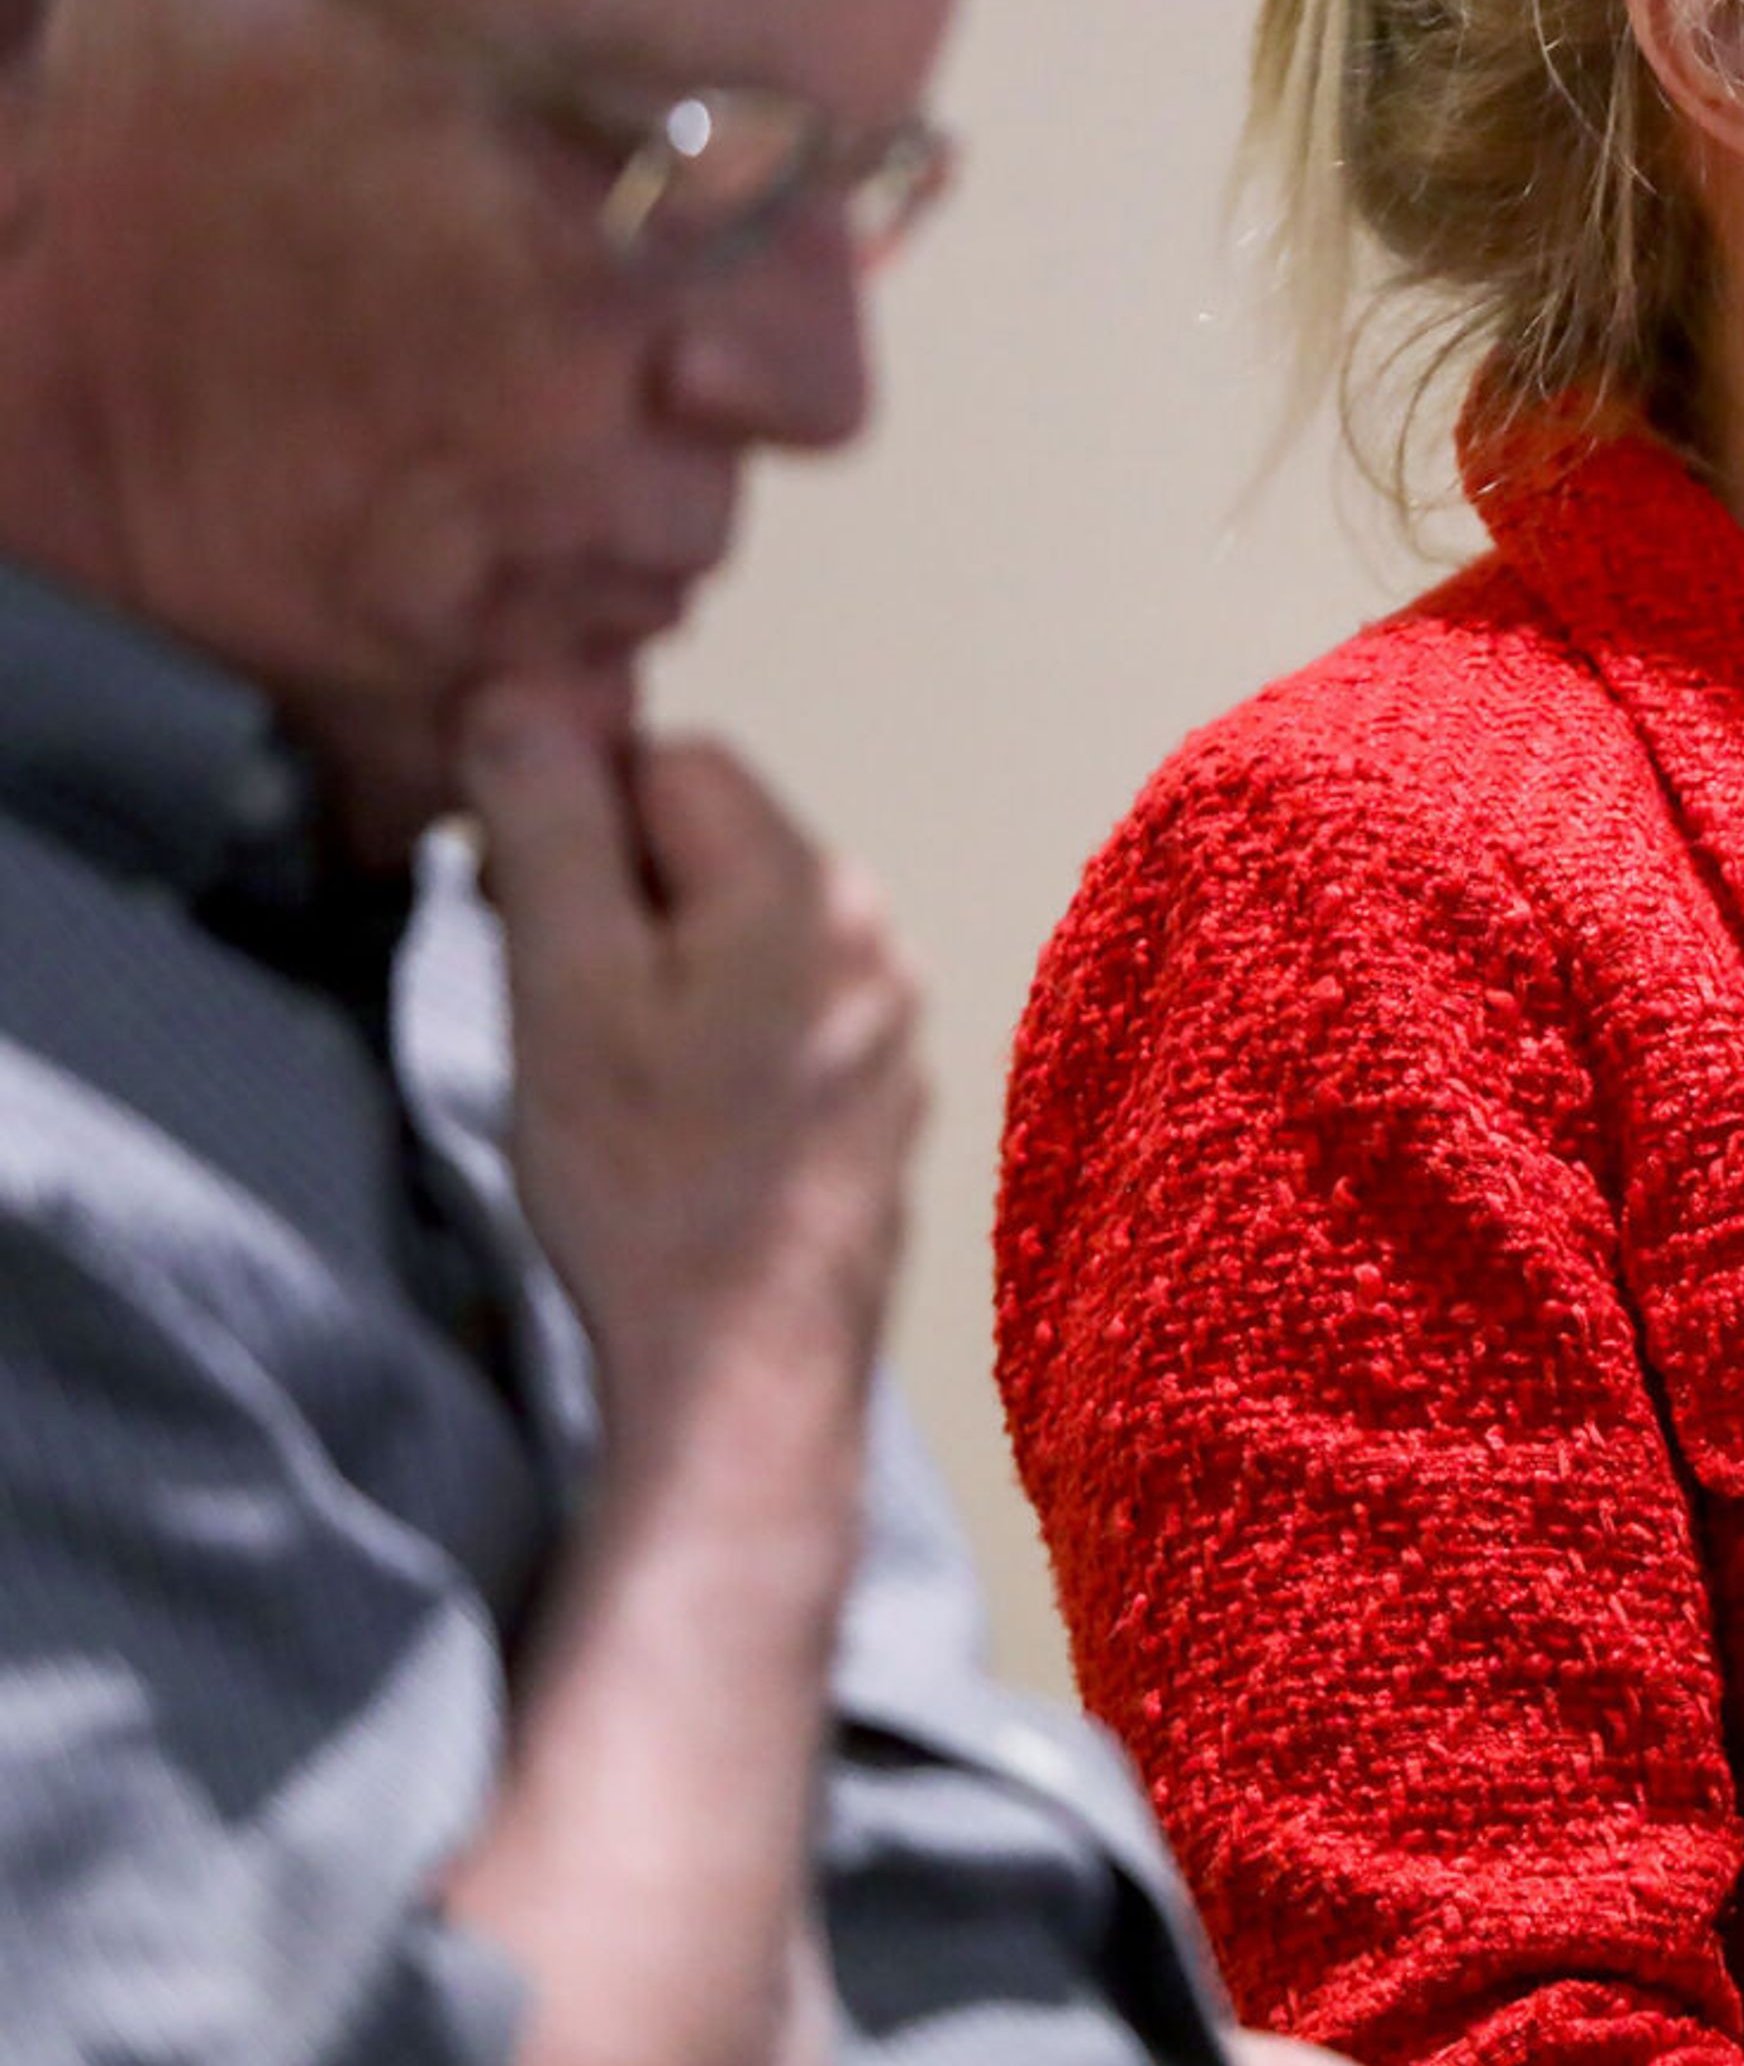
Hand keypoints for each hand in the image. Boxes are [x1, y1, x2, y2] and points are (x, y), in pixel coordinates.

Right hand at [459, 680, 921, 1429]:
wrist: (747, 1371)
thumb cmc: (650, 1184)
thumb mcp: (565, 988)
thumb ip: (552, 829)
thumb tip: (529, 693)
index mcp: (808, 885)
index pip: (674, 758)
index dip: (578, 818)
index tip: (529, 917)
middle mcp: (875, 932)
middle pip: (714, 841)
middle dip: (622, 895)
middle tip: (568, 1014)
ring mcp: (891, 1018)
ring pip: (742, 928)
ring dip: (664, 971)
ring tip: (621, 1083)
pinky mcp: (880, 1093)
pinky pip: (780, 1007)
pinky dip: (716, 1037)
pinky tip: (680, 1126)